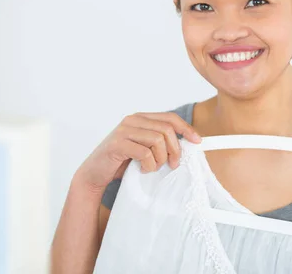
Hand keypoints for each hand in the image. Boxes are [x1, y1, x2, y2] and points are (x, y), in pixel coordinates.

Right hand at [75, 112, 201, 192]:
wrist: (94, 173)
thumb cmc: (122, 162)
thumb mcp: (144, 148)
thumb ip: (159, 141)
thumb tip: (188, 143)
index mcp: (141, 118)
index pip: (170, 118)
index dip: (186, 129)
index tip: (198, 142)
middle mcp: (132, 120)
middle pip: (166, 130)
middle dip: (175, 149)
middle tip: (173, 164)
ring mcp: (123, 131)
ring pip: (157, 140)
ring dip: (160, 159)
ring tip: (152, 168)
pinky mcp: (117, 144)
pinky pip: (145, 153)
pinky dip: (149, 165)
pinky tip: (142, 169)